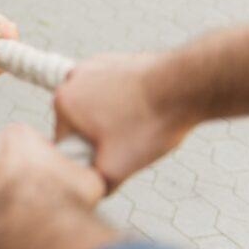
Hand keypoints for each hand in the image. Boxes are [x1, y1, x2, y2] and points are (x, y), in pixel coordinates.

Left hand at [0, 124, 105, 244]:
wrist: (35, 227)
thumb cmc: (65, 202)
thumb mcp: (89, 178)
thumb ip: (84, 169)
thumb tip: (95, 171)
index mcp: (20, 133)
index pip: (26, 143)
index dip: (38, 164)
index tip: (45, 182)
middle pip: (1, 155)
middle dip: (12, 171)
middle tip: (26, 196)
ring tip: (8, 205)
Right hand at [54, 53, 190, 190]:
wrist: (186, 86)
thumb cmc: (149, 125)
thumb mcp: (117, 168)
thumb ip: (94, 183)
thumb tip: (89, 188)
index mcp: (62, 104)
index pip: (65, 142)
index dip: (89, 156)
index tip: (114, 155)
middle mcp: (71, 79)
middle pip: (79, 122)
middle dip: (100, 135)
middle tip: (129, 141)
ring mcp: (93, 66)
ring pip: (96, 106)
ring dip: (112, 118)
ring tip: (140, 124)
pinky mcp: (114, 60)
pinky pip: (111, 89)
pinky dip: (125, 100)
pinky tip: (146, 108)